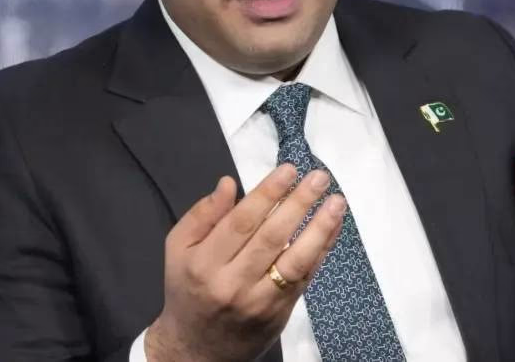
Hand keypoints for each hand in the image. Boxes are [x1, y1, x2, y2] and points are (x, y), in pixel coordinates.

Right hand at [144, 164, 345, 361]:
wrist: (196, 349)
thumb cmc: (188, 289)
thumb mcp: (178, 249)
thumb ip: (202, 215)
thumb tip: (228, 184)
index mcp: (203, 263)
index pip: (241, 222)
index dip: (267, 193)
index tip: (288, 170)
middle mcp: (232, 284)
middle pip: (270, 237)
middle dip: (298, 204)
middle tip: (319, 177)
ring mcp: (259, 301)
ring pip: (294, 261)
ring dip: (319, 229)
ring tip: (336, 202)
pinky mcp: (279, 312)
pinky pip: (304, 277)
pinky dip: (321, 250)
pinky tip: (332, 228)